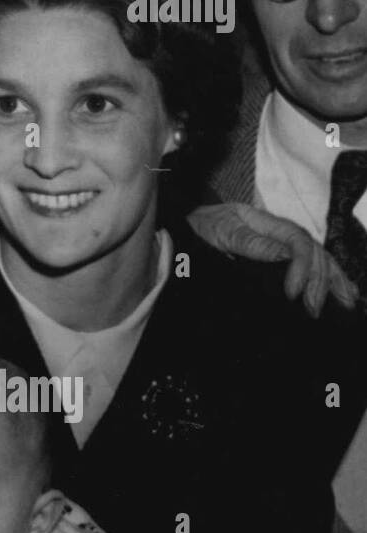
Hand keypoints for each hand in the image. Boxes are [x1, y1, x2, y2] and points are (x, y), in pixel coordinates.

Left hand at [187, 202, 355, 315]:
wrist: (189, 225)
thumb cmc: (203, 226)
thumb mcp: (221, 231)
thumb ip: (251, 243)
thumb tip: (286, 255)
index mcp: (268, 223)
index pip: (297, 243)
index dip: (301, 268)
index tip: (293, 294)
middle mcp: (281, 232)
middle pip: (313, 252)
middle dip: (319, 281)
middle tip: (313, 309)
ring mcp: (284, 242)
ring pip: (319, 258)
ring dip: (332, 281)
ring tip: (344, 303)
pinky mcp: (282, 255)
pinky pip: (311, 264)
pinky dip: (330, 277)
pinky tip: (343, 293)